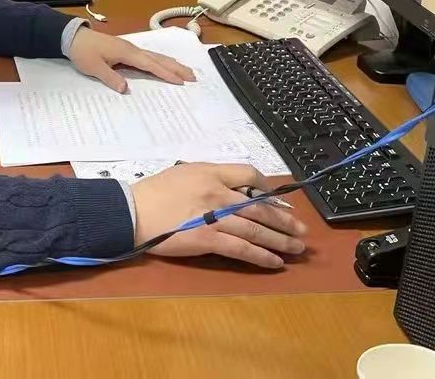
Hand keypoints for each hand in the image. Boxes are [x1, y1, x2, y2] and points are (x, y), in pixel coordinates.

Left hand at [67, 26, 194, 92]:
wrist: (73, 36)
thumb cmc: (83, 51)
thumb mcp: (94, 67)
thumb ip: (110, 78)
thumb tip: (125, 89)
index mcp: (126, 52)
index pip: (150, 64)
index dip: (165, 73)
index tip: (180, 82)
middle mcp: (132, 49)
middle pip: (158, 59)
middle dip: (176, 68)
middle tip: (193, 77)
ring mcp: (130, 48)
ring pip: (155, 56)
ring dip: (171, 63)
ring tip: (185, 71)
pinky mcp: (126, 50)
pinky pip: (148, 56)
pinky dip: (160, 61)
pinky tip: (164, 64)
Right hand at [130, 163, 306, 268]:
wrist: (133, 212)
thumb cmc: (154, 191)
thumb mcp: (183, 172)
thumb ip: (208, 177)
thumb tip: (231, 189)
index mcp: (211, 173)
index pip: (248, 174)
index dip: (267, 187)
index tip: (275, 199)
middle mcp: (217, 193)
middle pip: (260, 206)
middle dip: (284, 218)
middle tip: (302, 229)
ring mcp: (214, 218)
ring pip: (256, 229)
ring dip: (280, 239)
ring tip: (296, 247)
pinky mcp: (208, 240)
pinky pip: (241, 248)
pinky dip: (261, 256)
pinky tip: (274, 262)